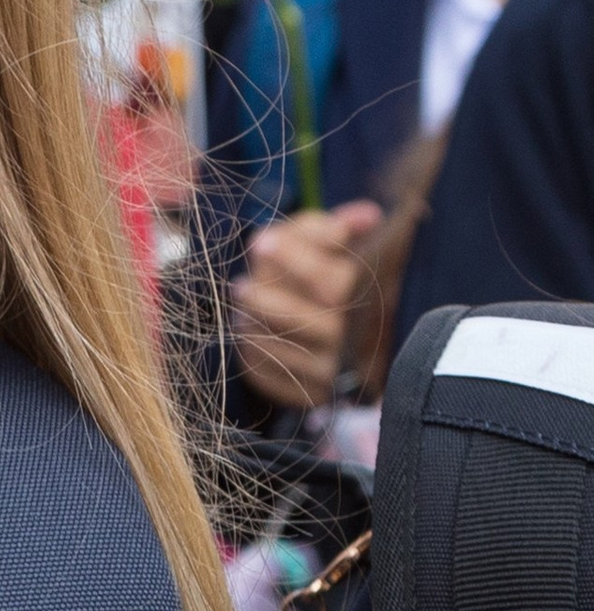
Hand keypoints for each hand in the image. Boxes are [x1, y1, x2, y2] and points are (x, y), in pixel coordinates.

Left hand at [233, 201, 383, 408]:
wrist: (355, 350)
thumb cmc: (338, 285)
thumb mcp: (340, 251)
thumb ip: (336, 231)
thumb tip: (367, 213)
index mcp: (368, 301)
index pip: (332, 281)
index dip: (297, 258)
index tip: (260, 241)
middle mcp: (352, 343)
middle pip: (302, 319)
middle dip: (265, 298)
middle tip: (241, 286)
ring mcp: (330, 375)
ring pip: (279, 348)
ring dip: (254, 324)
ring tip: (243, 308)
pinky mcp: (307, 397)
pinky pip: (267, 376)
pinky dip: (252, 354)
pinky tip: (249, 336)